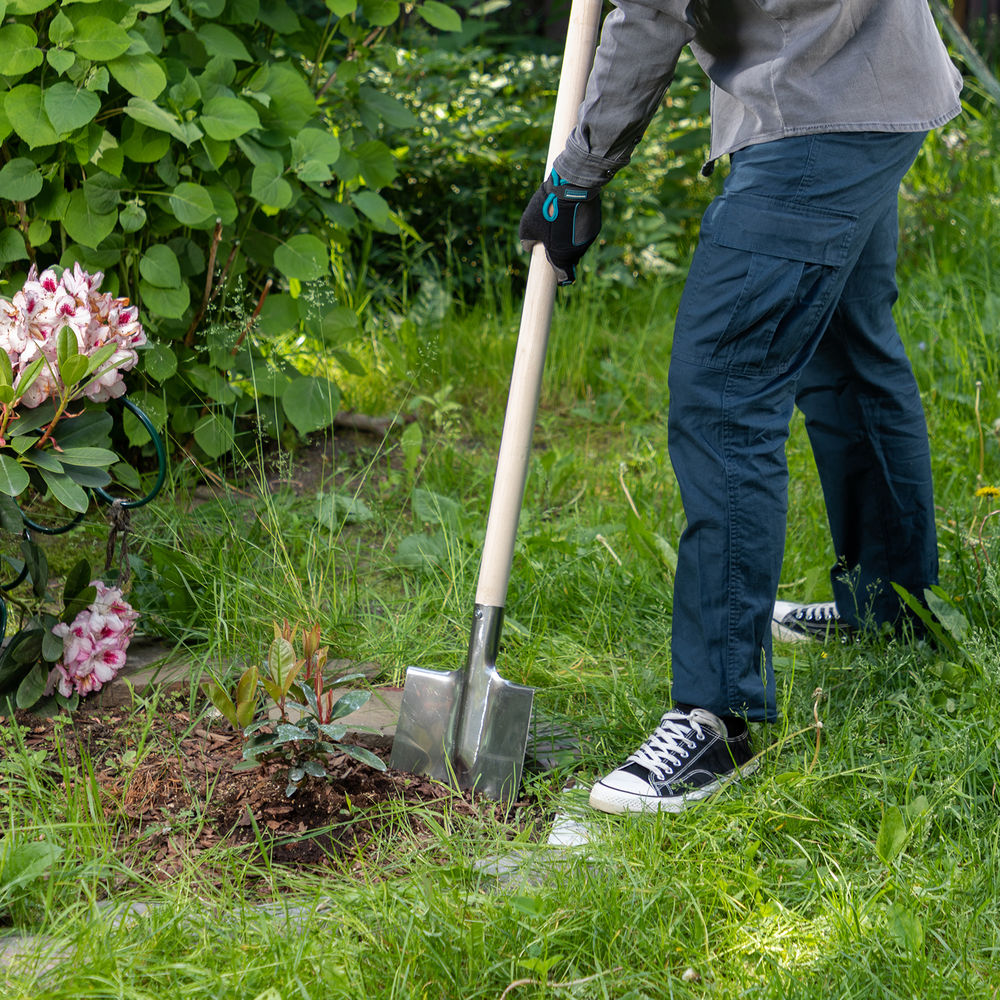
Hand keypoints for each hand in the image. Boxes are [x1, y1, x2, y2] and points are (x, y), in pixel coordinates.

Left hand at [518, 169, 601, 284]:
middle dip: (561, 252)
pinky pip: (585, 231)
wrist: (572, 186)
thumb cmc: (547, 208)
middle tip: (551, 235)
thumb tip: (530, 248)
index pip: (564, 277)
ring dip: (570, 237)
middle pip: (570, 259)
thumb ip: (528, 242)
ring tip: (560, 218)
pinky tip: (571, 212)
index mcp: (561, 257)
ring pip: (578, 244)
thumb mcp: (527, 225)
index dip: (558, 276)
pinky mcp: (596, 226)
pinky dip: (578, 226)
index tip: (554, 271)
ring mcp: (588, 240)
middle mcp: (577, 252)